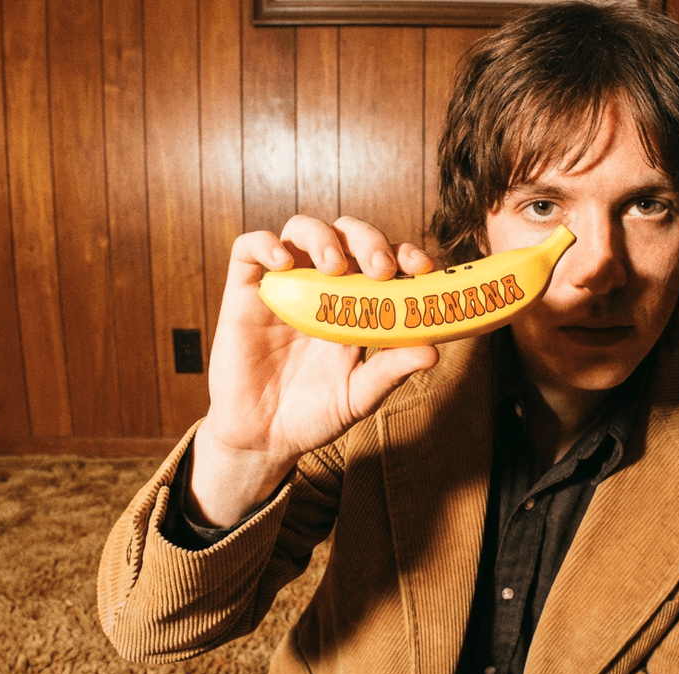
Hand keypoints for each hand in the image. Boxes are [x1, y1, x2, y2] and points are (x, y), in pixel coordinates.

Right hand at [187, 215, 439, 526]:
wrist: (263, 439)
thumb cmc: (315, 413)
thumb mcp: (359, 395)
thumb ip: (391, 371)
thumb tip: (433, 350)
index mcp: (357, 304)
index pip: (386, 260)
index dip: (405, 254)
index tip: (421, 268)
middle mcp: (323, 286)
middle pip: (348, 235)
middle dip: (369, 240)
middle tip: (379, 268)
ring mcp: (284, 285)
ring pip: (302, 229)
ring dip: (323, 237)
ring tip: (334, 267)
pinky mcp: (245, 292)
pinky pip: (249, 248)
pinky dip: (266, 244)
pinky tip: (282, 263)